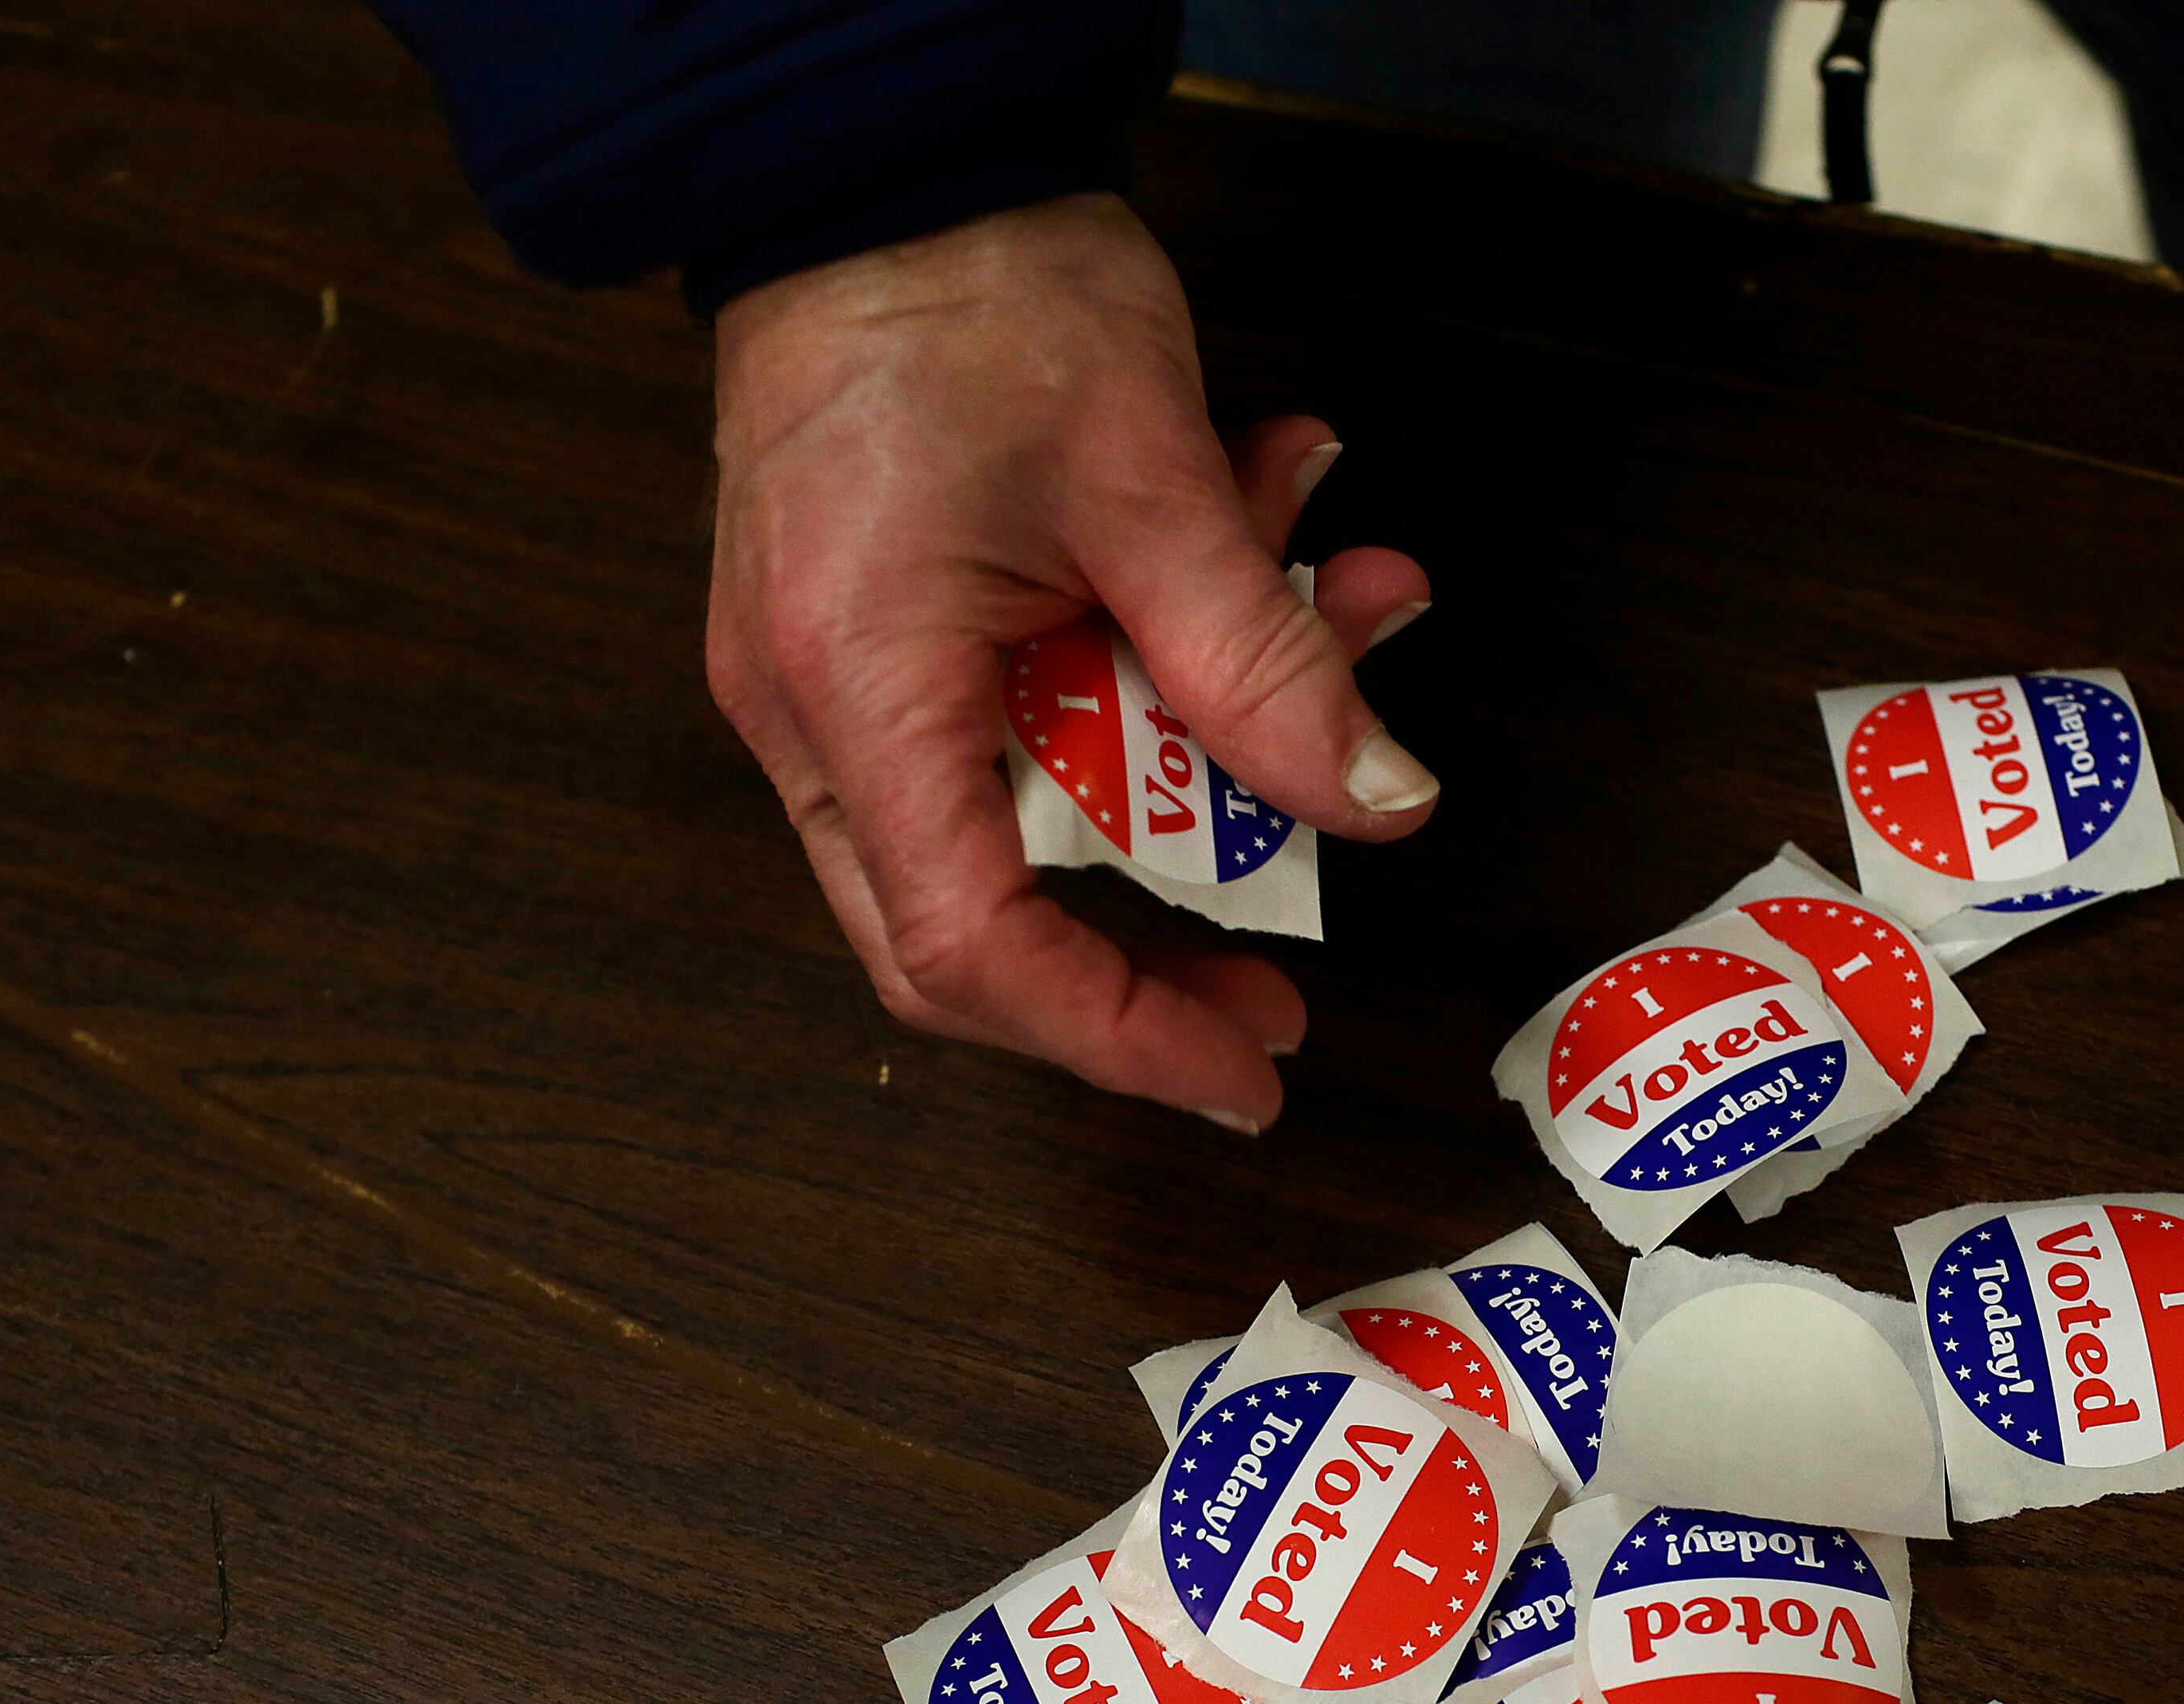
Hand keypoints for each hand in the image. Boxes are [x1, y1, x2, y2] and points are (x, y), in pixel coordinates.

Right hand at [706, 193, 1435, 1132]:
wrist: (885, 158)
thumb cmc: (976, 291)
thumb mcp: (1159, 484)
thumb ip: (1267, 665)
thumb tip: (1372, 800)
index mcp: (858, 691)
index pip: (973, 948)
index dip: (1115, 1036)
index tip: (1243, 1066)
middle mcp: (811, 714)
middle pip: (971, 926)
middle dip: (1149, 954)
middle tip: (1284, 962)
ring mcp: (831, 678)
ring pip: (1023, 813)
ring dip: (1194, 757)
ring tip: (1343, 620)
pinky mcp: (878, 635)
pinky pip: (1020, 719)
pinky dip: (1149, 672)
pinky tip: (1270, 547)